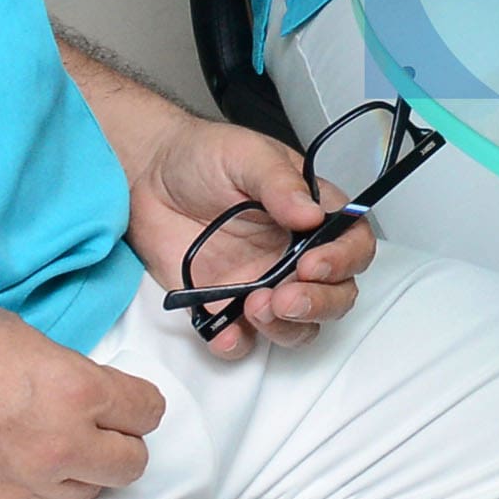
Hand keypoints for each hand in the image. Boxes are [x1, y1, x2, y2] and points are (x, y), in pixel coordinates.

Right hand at [0, 301, 167, 498]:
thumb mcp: (18, 338)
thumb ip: (64, 372)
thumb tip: (84, 393)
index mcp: (74, 392)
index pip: (148, 412)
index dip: (136, 403)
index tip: (123, 401)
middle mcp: (58, 447)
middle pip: (131, 465)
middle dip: (119, 444)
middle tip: (93, 428)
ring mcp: (22, 488)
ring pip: (84, 493)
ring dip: (75, 471)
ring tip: (40, 444)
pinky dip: (26, 488)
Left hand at [124, 111, 371, 356]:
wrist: (146, 176)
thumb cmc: (201, 157)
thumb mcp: (245, 154)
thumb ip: (278, 183)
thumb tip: (310, 214)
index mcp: (311, 215)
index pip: (352, 245)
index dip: (344, 261)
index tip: (314, 265)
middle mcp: (293, 255)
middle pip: (336, 295)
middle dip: (319, 304)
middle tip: (286, 297)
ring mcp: (261, 284)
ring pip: (298, 326)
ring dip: (286, 328)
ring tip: (255, 308)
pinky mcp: (224, 306)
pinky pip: (241, 339)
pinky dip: (237, 344)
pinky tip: (224, 333)